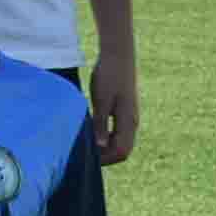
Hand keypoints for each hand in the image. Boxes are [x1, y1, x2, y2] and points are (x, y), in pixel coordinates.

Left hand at [85, 43, 139, 167]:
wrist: (118, 56)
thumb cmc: (109, 76)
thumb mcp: (101, 100)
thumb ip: (101, 124)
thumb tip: (101, 146)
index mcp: (128, 121)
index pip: (122, 152)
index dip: (106, 160)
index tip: (86, 157)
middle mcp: (132, 122)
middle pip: (122, 150)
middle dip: (105, 156)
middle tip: (83, 152)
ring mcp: (129, 117)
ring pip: (120, 141)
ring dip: (105, 147)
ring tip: (85, 143)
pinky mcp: (124, 111)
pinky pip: (117, 131)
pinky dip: (106, 137)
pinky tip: (90, 131)